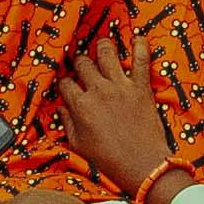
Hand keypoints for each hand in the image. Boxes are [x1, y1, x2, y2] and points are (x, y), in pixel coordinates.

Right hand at [46, 37, 177, 197]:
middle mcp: (98, 91)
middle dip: (81, 62)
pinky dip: (140, 46)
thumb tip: (62, 108)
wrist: (142, 165)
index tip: (68, 84)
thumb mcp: (79, 145)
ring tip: (103, 45)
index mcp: (81, 106)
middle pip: (83, 63)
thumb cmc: (110, 159)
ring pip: (106, 52)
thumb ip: (68, 123)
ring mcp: (120, 86)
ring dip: (103, 47)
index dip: (65, 83)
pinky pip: (141, 59)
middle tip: (84, 64)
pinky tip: (137, 37)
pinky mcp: (140, 87)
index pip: (66, 83)